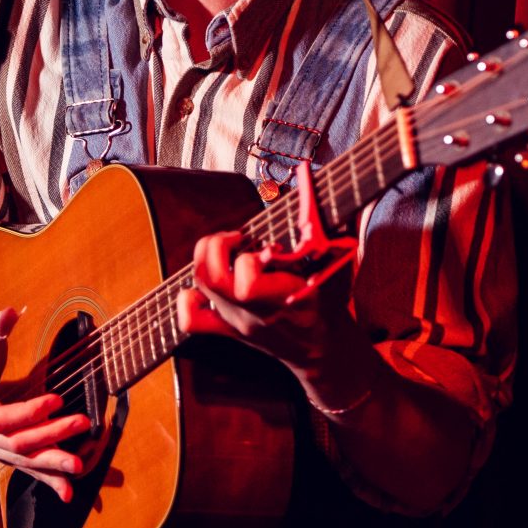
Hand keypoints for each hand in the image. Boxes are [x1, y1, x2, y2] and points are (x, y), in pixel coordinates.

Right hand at [0, 307, 89, 501]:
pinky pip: (24, 470)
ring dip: (52, 464)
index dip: (28, 412)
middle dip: (51, 435)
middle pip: (16, 443)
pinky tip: (67, 491)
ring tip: (79, 464)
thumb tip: (10, 314)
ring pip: (22, 462)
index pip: (0, 418)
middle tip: (81, 422)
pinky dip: (46, 482)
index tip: (56, 399)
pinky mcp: (0, 454)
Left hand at [178, 163, 358, 369]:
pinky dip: (188, 296)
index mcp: (282, 300)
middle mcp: (253, 314)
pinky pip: (191, 318)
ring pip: (199, 286)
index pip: (247, 284)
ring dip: (207, 257)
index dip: (250, 259)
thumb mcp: (340, 263)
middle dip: (218, 246)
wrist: (324, 352)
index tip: (271, 249)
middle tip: (239, 237)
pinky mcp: (227, 329)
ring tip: (229, 248)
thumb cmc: (332, 301)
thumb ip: (330, 222)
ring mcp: (236, 323)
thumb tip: (311, 175)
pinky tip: (205, 283)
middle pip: (211, 278)